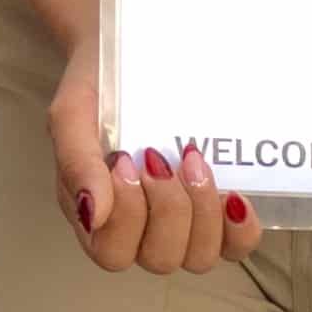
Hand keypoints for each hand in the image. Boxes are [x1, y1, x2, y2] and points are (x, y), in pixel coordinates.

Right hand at [48, 47, 255, 272]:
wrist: (133, 53)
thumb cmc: (96, 88)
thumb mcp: (73, 114)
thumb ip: (76, 162)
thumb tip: (94, 214)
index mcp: (96, 215)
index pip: (111, 251)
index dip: (127, 217)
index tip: (125, 160)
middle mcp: (137, 230)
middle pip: (159, 258)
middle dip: (167, 208)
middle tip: (158, 157)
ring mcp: (181, 225)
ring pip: (198, 257)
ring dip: (201, 212)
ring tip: (193, 160)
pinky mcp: (216, 214)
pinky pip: (236, 246)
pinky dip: (238, 228)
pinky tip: (233, 195)